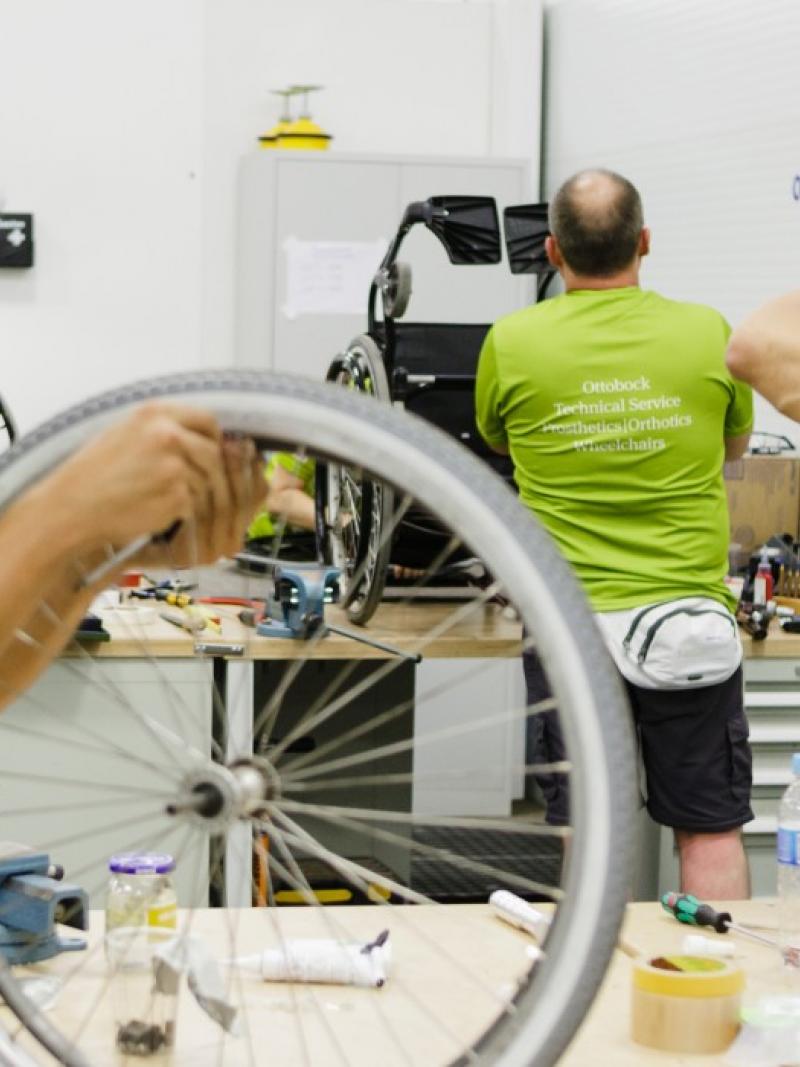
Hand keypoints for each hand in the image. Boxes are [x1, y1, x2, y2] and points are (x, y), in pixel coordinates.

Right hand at [38, 402, 265, 561]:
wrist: (72, 508)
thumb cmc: (95, 474)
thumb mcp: (125, 433)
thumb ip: (164, 429)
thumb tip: (207, 436)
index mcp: (154, 414)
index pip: (207, 420)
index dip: (213, 439)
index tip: (212, 453)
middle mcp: (167, 434)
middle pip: (214, 452)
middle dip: (214, 471)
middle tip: (204, 486)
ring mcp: (174, 466)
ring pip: (209, 480)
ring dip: (199, 494)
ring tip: (174, 502)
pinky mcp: (177, 495)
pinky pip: (196, 504)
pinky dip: (185, 512)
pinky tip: (163, 513)